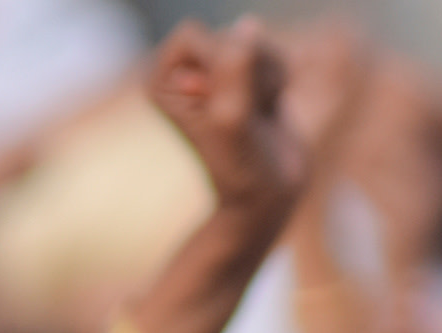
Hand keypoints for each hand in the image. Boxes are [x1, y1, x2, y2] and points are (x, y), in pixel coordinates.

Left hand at [148, 18, 307, 223]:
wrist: (267, 198)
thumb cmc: (240, 167)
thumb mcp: (232, 118)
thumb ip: (235, 68)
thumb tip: (248, 24)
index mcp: (162, 80)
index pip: (192, 35)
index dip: (218, 63)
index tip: (227, 104)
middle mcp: (185, 71)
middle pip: (228, 35)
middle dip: (247, 73)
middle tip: (247, 117)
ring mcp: (218, 72)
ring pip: (255, 42)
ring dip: (268, 78)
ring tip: (259, 114)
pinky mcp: (248, 76)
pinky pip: (273, 53)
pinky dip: (279, 79)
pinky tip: (270, 109)